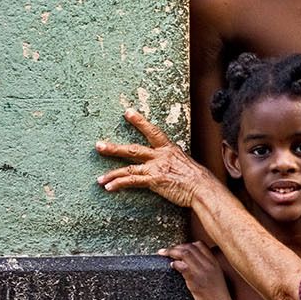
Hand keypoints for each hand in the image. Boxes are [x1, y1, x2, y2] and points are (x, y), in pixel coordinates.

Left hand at [96, 109, 218, 208]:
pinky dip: (119, 184)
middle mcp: (160, 155)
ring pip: (128, 168)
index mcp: (169, 148)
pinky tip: (109, 187)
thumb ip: (172, 161)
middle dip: (114, 148)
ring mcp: (156, 168)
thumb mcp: (185, 163)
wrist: (202, 188)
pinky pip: (132, 181)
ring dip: (112, 173)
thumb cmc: (197, 178)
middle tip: (98, 145)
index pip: (152, 131)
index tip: (127, 112)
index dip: (139, 121)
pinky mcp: (154, 180)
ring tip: (99, 178)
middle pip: (133, 149)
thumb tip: (168, 162)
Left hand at [159, 242, 240, 299]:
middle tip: (166, 251)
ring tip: (163, 255)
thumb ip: (206, 270)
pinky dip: (175, 263)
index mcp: (215, 263)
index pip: (200, 245)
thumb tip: (190, 266)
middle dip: (176, 247)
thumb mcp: (215, 280)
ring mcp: (203, 271)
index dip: (186, 244)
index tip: (178, 248)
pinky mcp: (196, 280)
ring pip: (185, 253)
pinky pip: (183, 266)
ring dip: (171, 252)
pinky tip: (171, 266)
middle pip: (190, 247)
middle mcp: (209, 264)